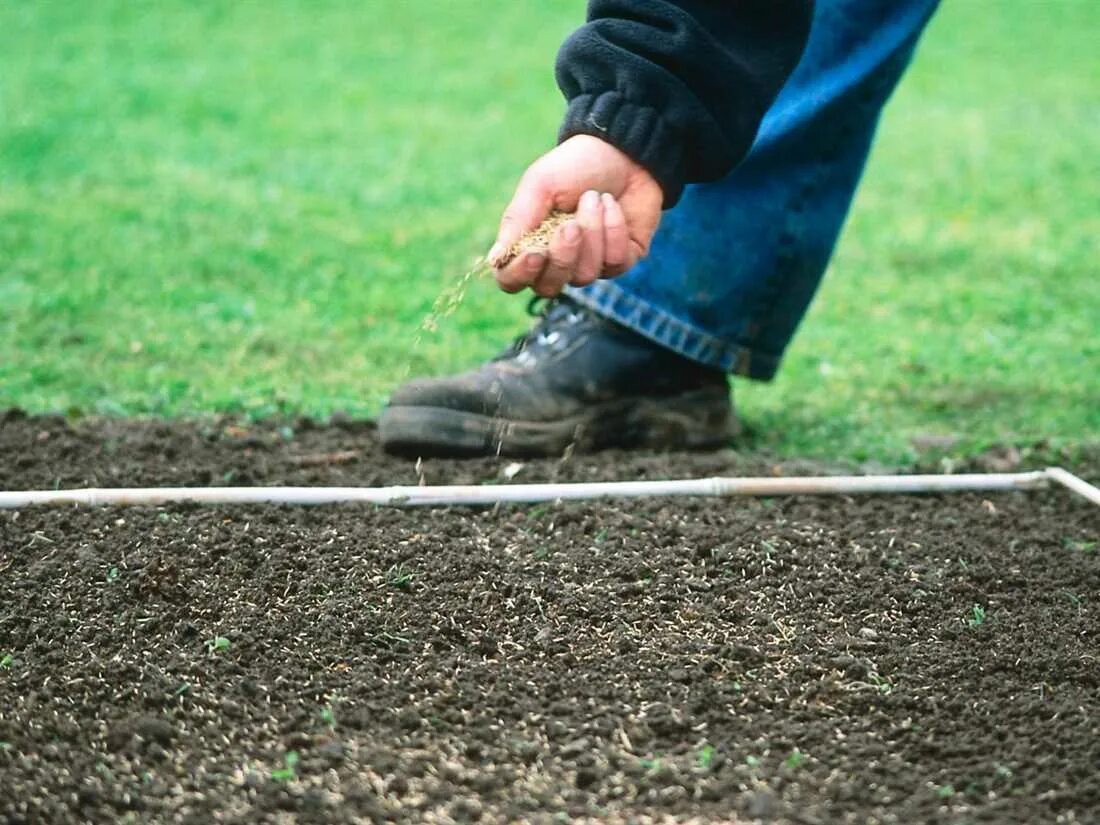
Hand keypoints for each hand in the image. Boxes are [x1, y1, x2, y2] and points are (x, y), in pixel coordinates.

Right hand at [488, 135, 663, 296]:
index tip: (536, 253)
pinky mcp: (620, 260)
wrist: (623, 150)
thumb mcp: (540, 185)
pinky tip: (612, 206)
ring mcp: (589, 263)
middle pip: (548, 286)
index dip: (520, 274)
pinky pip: (615, 263)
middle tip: (572, 224)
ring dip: (592, 233)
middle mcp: (556, 260)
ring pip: (584, 276)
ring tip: (594, 198)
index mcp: (528, 242)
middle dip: (562, 256)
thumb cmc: (574, 166)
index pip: (511, 280)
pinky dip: (614, 230)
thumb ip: (517, 221)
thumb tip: (494, 260)